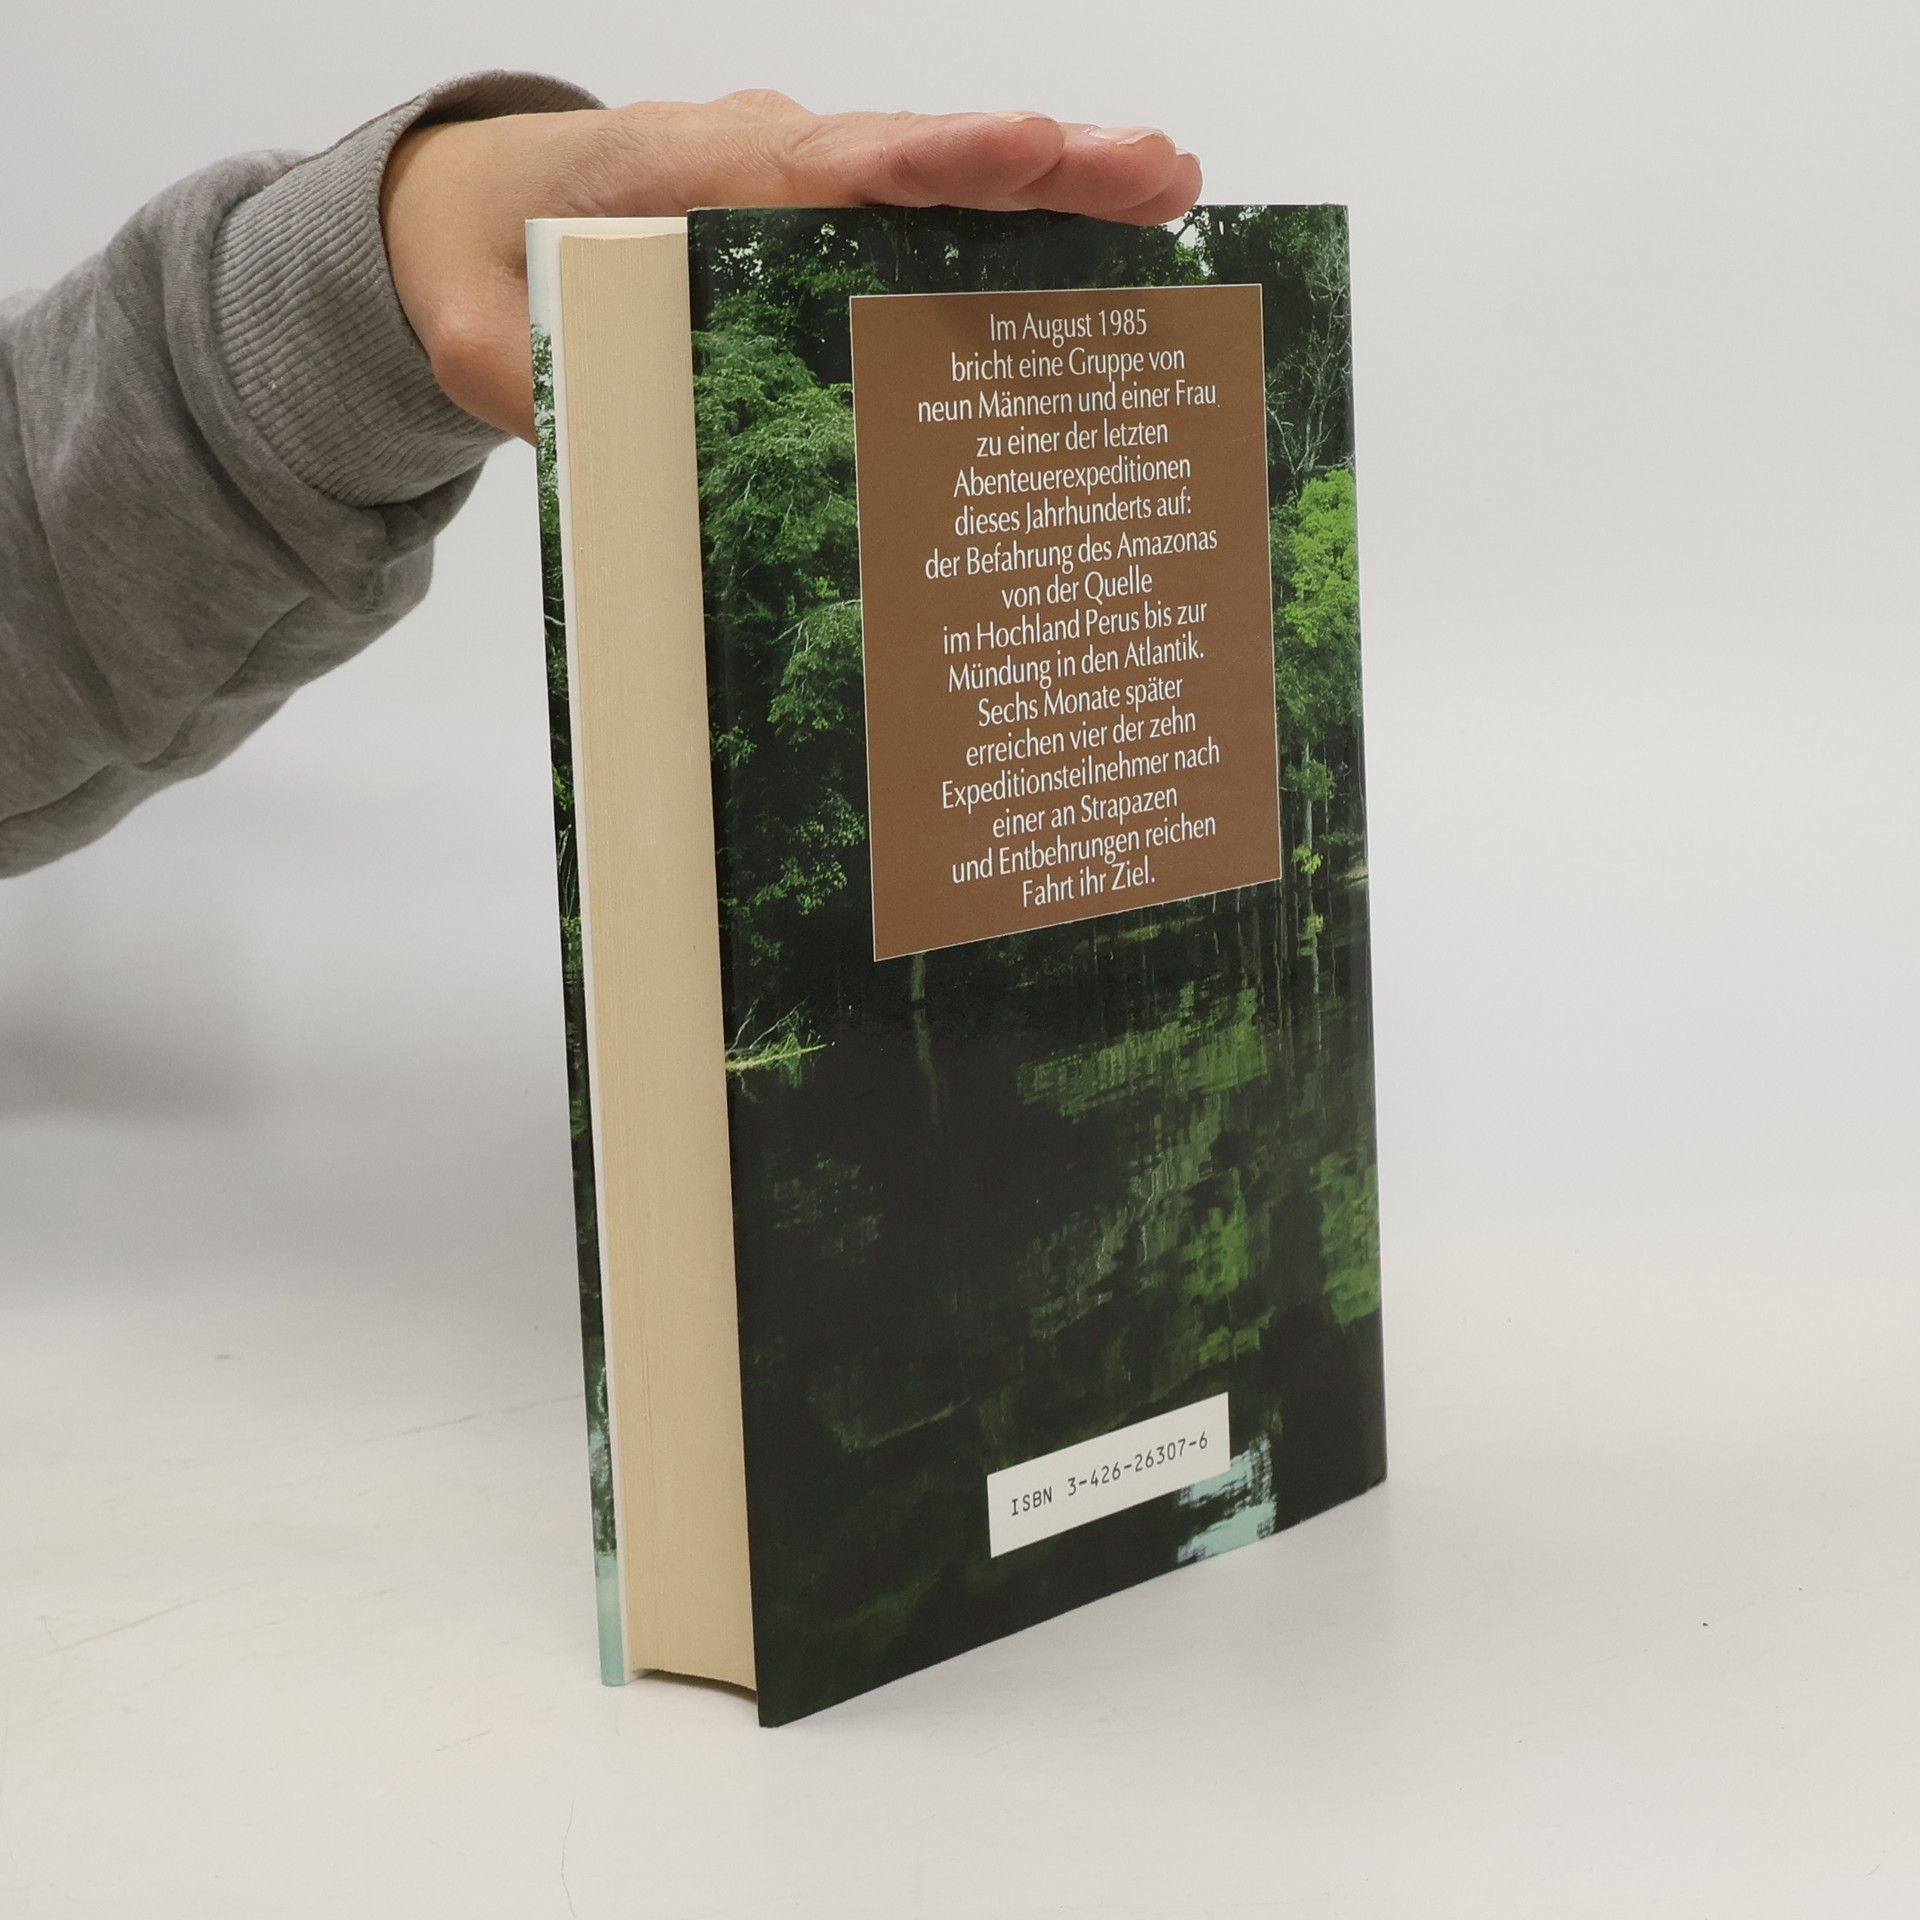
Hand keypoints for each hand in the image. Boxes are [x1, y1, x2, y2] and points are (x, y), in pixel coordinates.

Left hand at [381, 91, 1201, 441]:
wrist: (480, 218)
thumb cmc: (490, 261)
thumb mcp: (482, 331)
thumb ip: (522, 376)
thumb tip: (592, 435)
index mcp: (688, 173)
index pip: (822, 161)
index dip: (926, 159)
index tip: (1022, 147)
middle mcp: (768, 164)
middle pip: (916, 157)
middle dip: (1040, 163)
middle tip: (1158, 170)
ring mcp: (808, 194)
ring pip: (941, 187)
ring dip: (1055, 193)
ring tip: (1170, 194)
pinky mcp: (827, 234)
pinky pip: (929, 228)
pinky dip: (1014, 236)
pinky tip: (1100, 262)